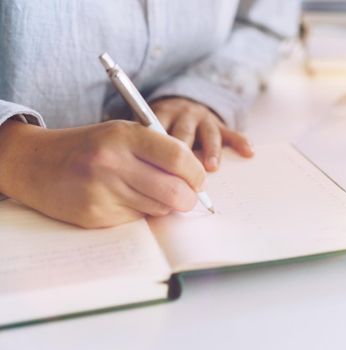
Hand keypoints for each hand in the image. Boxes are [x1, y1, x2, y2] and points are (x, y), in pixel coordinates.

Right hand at [0, 119, 204, 227]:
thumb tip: (196, 179)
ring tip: (146, 191)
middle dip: (189, 198)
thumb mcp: (122, 134)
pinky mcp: (95, 215)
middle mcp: (113, 163)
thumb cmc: (89, 147)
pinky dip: (139, 212)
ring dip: (163, 204)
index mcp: (124, 136)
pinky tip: (122, 199)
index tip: (198, 179)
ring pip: (159, 208)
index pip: (179, 157)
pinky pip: (137, 220)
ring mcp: (103, 191)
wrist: (36, 164)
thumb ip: (158, 151)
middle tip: (186, 196)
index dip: (196, 173)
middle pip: (175, 191)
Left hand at [150, 97, 253, 171]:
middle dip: (185, 154)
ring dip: (211, 151)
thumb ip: (150, 147)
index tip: (161, 172)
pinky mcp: (220, 125)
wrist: (179, 104)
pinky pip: (232, 133)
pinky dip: (241, 142)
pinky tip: (248, 151)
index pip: (160, 134)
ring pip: (208, 135)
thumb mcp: (151, 129)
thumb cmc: (162, 127)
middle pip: (184, 134)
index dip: (160, 152)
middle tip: (184, 172)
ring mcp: (204, 119)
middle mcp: (184, 116)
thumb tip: (144, 182)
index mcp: (163, 116)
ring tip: (212, 167)